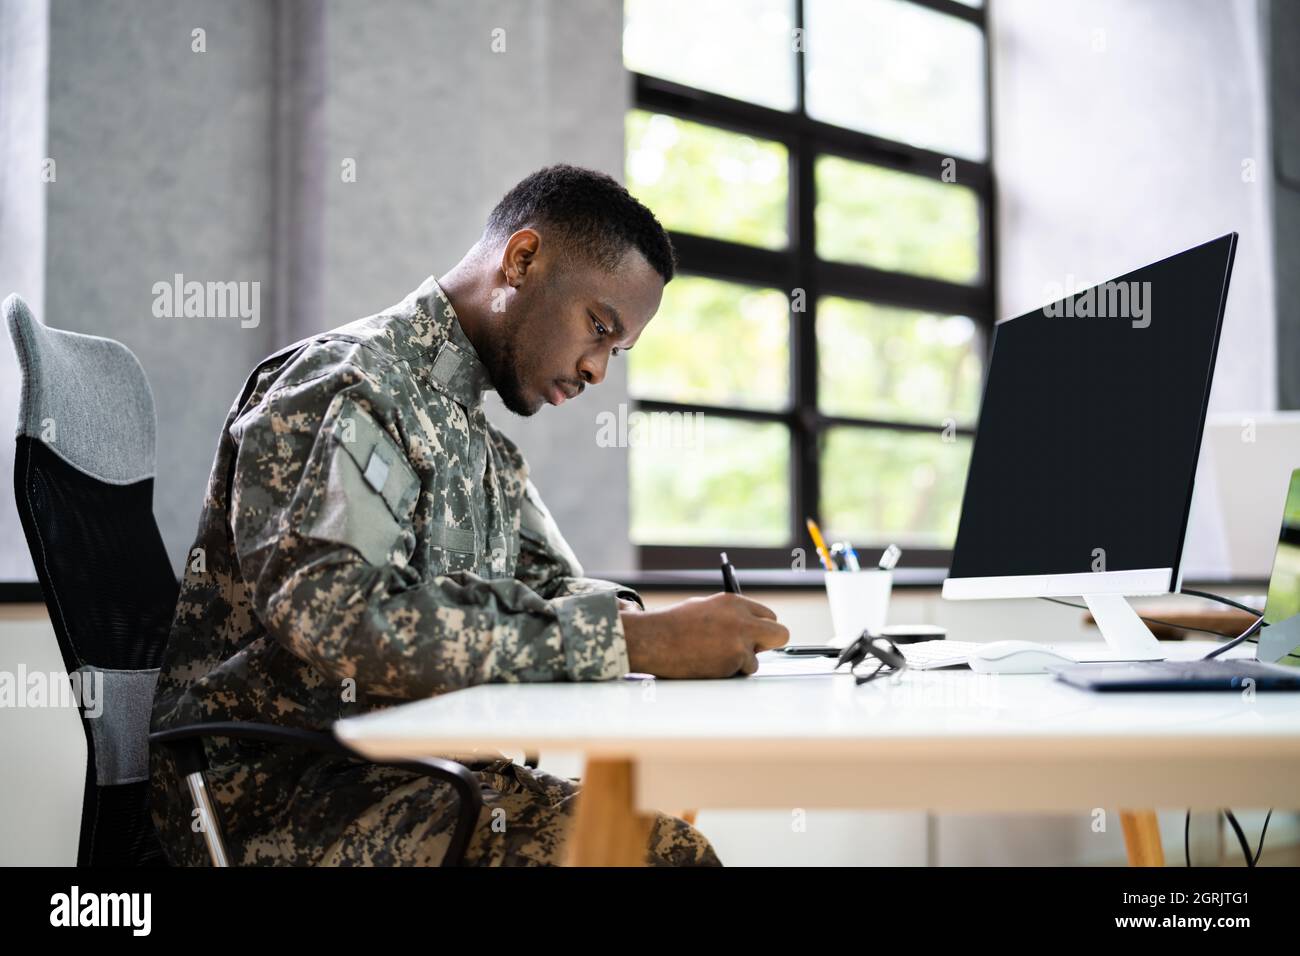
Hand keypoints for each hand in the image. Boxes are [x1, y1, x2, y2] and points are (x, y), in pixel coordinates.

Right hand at [619, 592, 788, 678]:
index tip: (755, 635)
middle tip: (753, 650)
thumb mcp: (706, 608)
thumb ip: (730, 616)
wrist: (654, 639)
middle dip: (769, 643)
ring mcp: (740, 642)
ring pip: (756, 659)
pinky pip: (740, 672)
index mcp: (735, 602)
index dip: (761, 627)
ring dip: (740, 662)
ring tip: (712, 657)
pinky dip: (727, 672)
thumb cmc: (673, 624)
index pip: (768, 615)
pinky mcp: (734, 662)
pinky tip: (707, 664)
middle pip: (779, 634)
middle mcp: (742, 620)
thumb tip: (748, 629)